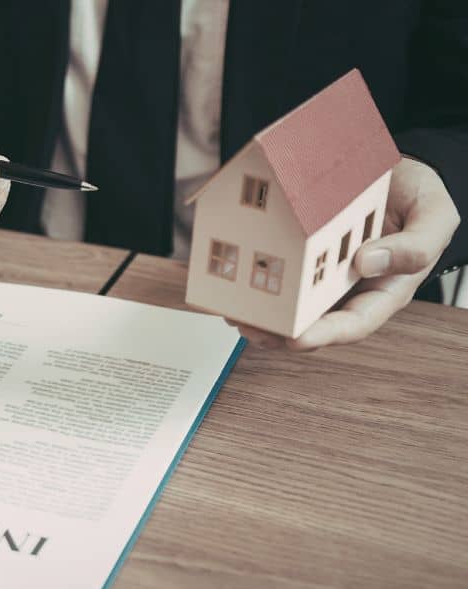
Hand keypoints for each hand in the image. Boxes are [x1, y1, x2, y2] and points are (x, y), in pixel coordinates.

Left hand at [232, 157, 459, 350]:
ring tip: (230, 306)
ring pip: (285, 302)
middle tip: (246, 324)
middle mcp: (346, 287)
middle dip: (275, 330)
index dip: (323, 335)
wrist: (400, 171)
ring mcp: (320, 272)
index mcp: (383, 290)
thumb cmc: (420, 200)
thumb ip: (416, 246)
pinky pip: (276, 268)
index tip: (295, 338)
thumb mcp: (435, 218)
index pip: (353, 324)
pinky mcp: (300, 251)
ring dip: (256, 309)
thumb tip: (367, 263)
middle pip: (309, 321)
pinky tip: (230, 274)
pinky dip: (253, 273)